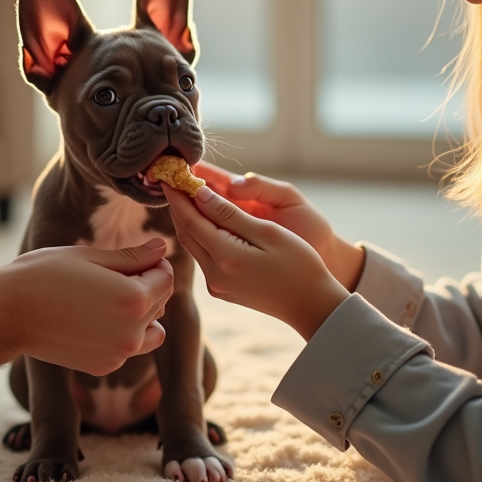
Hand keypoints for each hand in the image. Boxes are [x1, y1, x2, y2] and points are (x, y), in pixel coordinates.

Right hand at [0, 239, 173, 375]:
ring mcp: (119, 354)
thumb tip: (162, 249)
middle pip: (160, 303)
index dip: (152, 264)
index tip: (130, 258)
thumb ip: (133, 256)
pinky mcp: (104, 366)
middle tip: (109, 275)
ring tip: (107, 299)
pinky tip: (91, 319)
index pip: (166, 278)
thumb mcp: (92, 257)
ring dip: (140, 315)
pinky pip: (128, 347)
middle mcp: (133, 332)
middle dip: (145, 287)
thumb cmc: (46, 275)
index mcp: (135, 299)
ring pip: (151, 330)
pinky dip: (120, 333)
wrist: (8, 313)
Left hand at [162, 184, 347, 340]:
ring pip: (193, 245)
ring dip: (188, 220)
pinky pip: (203, 256)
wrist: (312, 305)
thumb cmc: (299, 264)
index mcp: (225, 257)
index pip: (190, 220)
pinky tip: (205, 220)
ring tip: (187, 195)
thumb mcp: (267, 232)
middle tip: (174, 181)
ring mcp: (216, 285)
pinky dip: (201, 235)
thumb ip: (230, 214)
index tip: (169, 176)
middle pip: (186, 233)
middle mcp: (214, 274)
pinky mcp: (222, 289)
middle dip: (179, 206)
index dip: (178, 196)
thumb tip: (199, 195)